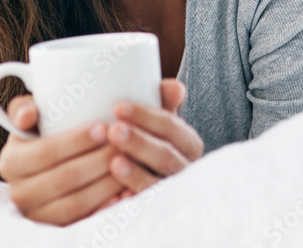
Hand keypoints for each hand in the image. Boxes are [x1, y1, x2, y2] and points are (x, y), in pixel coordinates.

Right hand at [0, 95, 126, 226]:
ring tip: (126, 162)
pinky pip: (85, 221)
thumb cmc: (39, 133)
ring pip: (76, 203)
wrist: (41, 167)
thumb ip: (22, 107)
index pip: (46, 152)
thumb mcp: (28, 115)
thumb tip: (27, 115)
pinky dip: (106, 207)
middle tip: (120, 144)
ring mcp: (39, 215)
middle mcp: (20, 193)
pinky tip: (124, 190)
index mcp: (11, 163)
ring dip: (105, 183)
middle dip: (97, 160)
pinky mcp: (58, 227)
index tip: (102, 128)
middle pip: (64, 179)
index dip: (76, 140)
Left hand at [101, 78, 203, 201]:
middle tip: (113, 131)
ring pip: (156, 184)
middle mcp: (184, 170)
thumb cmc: (148, 140)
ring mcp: (170, 195)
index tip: (118, 107)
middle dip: (139, 142)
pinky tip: (114, 198)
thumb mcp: (156, 121)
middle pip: (165, 156)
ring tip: (114, 162)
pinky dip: (129, 204)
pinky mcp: (154, 215)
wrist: (145, 177)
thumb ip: (164, 101)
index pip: (171, 127)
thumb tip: (175, 87)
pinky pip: (143, 211)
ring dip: (135, 173)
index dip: (146, 116)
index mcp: (188, 144)